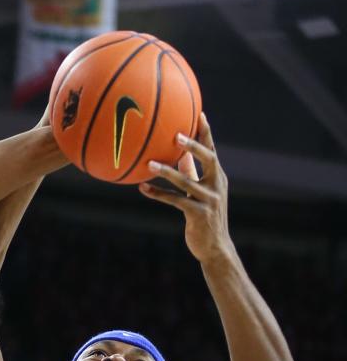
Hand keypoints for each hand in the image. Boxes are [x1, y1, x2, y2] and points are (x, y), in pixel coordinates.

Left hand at [139, 114, 233, 263]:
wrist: (214, 247)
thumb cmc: (205, 216)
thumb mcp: (200, 192)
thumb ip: (191, 172)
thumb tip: (179, 154)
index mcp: (217, 177)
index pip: (212, 150)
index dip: (206, 133)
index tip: (200, 114)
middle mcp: (217, 185)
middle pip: (208, 159)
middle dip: (193, 145)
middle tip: (177, 134)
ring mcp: (209, 200)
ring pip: (186, 182)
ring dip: (166, 172)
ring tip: (149, 163)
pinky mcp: (198, 214)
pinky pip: (175, 201)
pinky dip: (158, 194)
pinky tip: (142, 188)